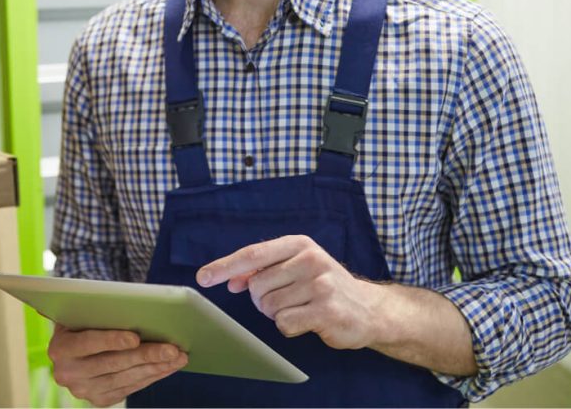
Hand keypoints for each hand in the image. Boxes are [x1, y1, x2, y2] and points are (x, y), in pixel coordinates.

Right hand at [48, 323, 187, 407]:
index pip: (87, 343)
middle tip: (172, 348)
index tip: (135, 337)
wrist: (76, 338)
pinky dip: (152, 376)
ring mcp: (83, 390)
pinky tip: (169, 366)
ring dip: (155, 367)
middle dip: (146, 355)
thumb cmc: (89, 315)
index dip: (111, 340)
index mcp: (60, 347)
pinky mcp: (99, 399)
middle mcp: (67, 373)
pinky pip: (130, 388)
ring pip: (125, 378)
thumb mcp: (87, 309)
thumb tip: (138, 304)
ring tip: (178, 356)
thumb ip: (103, 309)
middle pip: (112, 363)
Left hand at [196, 234, 383, 349]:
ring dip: (278, 314)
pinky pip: (284, 324)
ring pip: (269, 307)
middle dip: (262, 300)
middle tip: (288, 299)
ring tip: (302, 307)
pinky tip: (309, 320)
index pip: (253, 254)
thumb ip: (264, 269)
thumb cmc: (323, 285)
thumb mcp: (296, 267)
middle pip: (257, 286)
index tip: (203, 277)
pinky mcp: (325, 309)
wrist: (367, 308)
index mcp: (299, 243)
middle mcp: (309, 258)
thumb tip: (231, 281)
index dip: (225, 266)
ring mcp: (319, 283)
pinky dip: (290, 327)